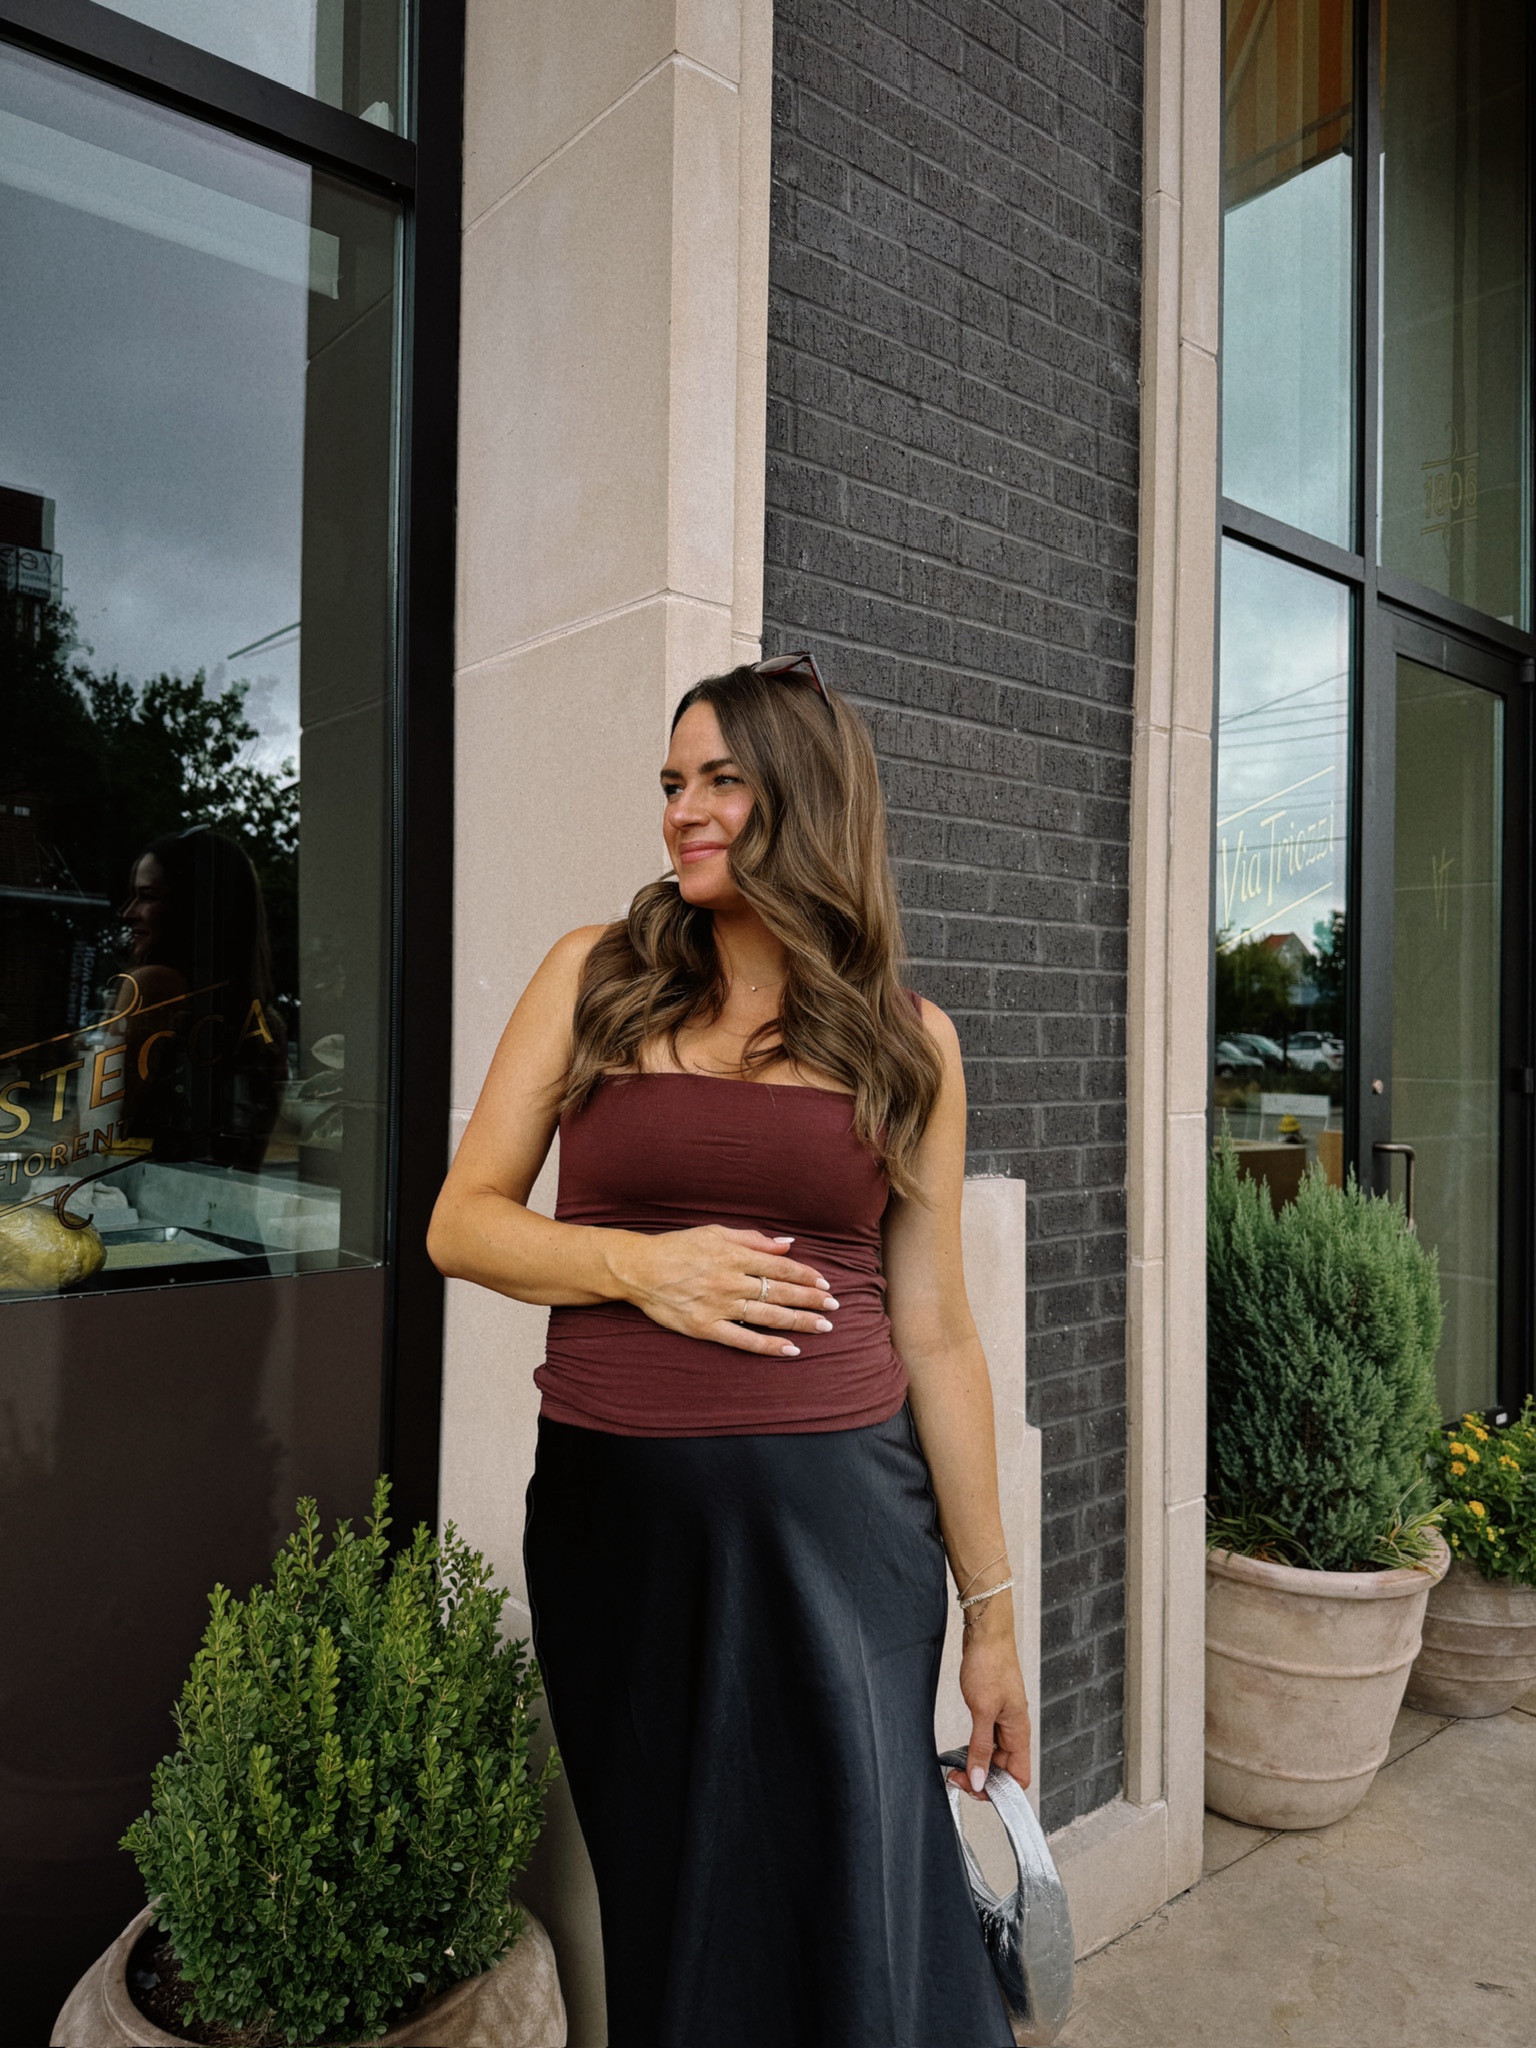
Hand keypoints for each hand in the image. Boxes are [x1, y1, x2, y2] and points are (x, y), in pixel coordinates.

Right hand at [617, 1225, 838, 1355]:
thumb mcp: (716, 1232)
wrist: (639, 1269)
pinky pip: (744, 1339)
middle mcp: (732, 1280)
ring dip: (800, 1322)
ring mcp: (720, 1305)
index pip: (781, 1267)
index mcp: (735, 1255)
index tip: (825, 1283)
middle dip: (811, 1299)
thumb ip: (753, 1239)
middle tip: (834, 1306)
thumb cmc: (678, 1247)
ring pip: (769, 1315)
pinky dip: (768, 1345)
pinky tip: (790, 1349)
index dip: (806, 1275)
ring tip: (823, 1326)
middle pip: (781, 1292)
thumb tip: (786, 1244)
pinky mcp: (706, 1327)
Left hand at [947, 1623, 1031, 1799]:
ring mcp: (1003, 1720)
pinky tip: (959, 1749)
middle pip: (1004, 1771)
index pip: (1019, 1778)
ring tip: (956, 1767)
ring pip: (993, 1756)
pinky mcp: (991, 1711)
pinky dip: (973, 1748)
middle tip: (958, 1778)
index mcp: (1019, 1732)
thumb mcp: (982, 1710)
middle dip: (982, 1779)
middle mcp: (1014, 1729)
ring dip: (976, 1764)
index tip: (976, 1788)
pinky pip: (986, 1740)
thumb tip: (980, 1780)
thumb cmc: (990, 1664)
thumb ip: (981, 1747)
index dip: (1000, 1791)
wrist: (986, 1633)